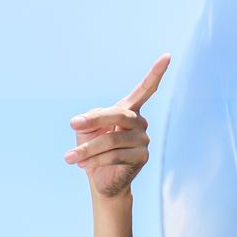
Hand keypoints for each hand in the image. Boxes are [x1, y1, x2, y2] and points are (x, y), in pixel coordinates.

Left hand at [65, 54, 170, 199]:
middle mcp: (140, 122)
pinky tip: (83, 165)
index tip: (167, 56)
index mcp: (129, 110)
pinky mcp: (142, 157)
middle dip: (94, 120)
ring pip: (113, 139)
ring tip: (70, 157)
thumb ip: (90, 119)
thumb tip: (85, 120)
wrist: (100, 180)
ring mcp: (143, 139)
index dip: (156, 73)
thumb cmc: (92, 149)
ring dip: (87, 148)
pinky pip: (116, 155)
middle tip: (72, 124)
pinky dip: (96, 160)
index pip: (145, 89)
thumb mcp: (87, 129)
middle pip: (119, 115)